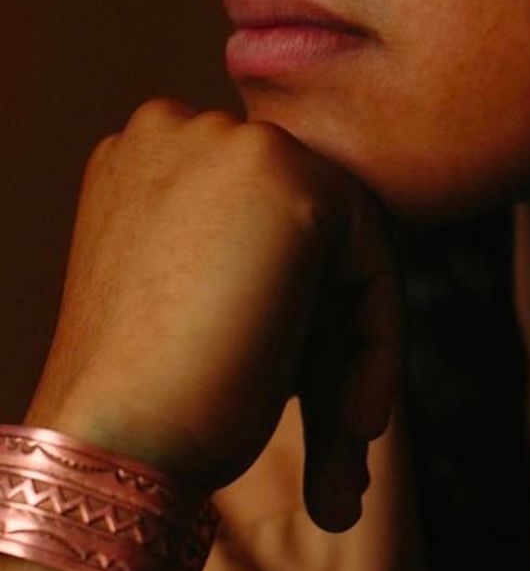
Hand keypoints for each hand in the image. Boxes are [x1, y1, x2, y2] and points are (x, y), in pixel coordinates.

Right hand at [26, 98, 399, 531]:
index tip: (304, 398)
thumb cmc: (144, 398)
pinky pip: (371, 258)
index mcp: (141, 157)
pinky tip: (355, 423)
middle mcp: (178, 127)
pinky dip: (376, 342)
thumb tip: (337, 270)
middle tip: (346, 432)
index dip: (295, 307)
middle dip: (334, 328)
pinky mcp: (288, 174)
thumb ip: (250, 251)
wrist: (111, 443)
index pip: (261, 220)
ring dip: (360, 344)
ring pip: (346, 242)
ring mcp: (232, 142)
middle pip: (307, 226)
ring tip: (350, 438)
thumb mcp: (193, 296)